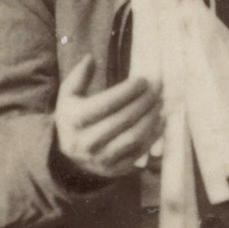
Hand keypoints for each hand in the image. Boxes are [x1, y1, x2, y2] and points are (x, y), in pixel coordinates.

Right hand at [53, 54, 162, 179]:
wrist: (68, 156)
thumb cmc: (73, 118)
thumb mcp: (68, 96)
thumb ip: (78, 76)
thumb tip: (90, 58)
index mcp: (75, 120)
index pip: (107, 103)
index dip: (128, 91)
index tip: (144, 80)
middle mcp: (87, 141)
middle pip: (124, 119)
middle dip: (144, 101)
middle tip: (158, 88)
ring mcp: (102, 158)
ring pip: (134, 137)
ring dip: (151, 118)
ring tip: (160, 102)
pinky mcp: (115, 169)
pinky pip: (139, 152)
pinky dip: (153, 136)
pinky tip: (160, 121)